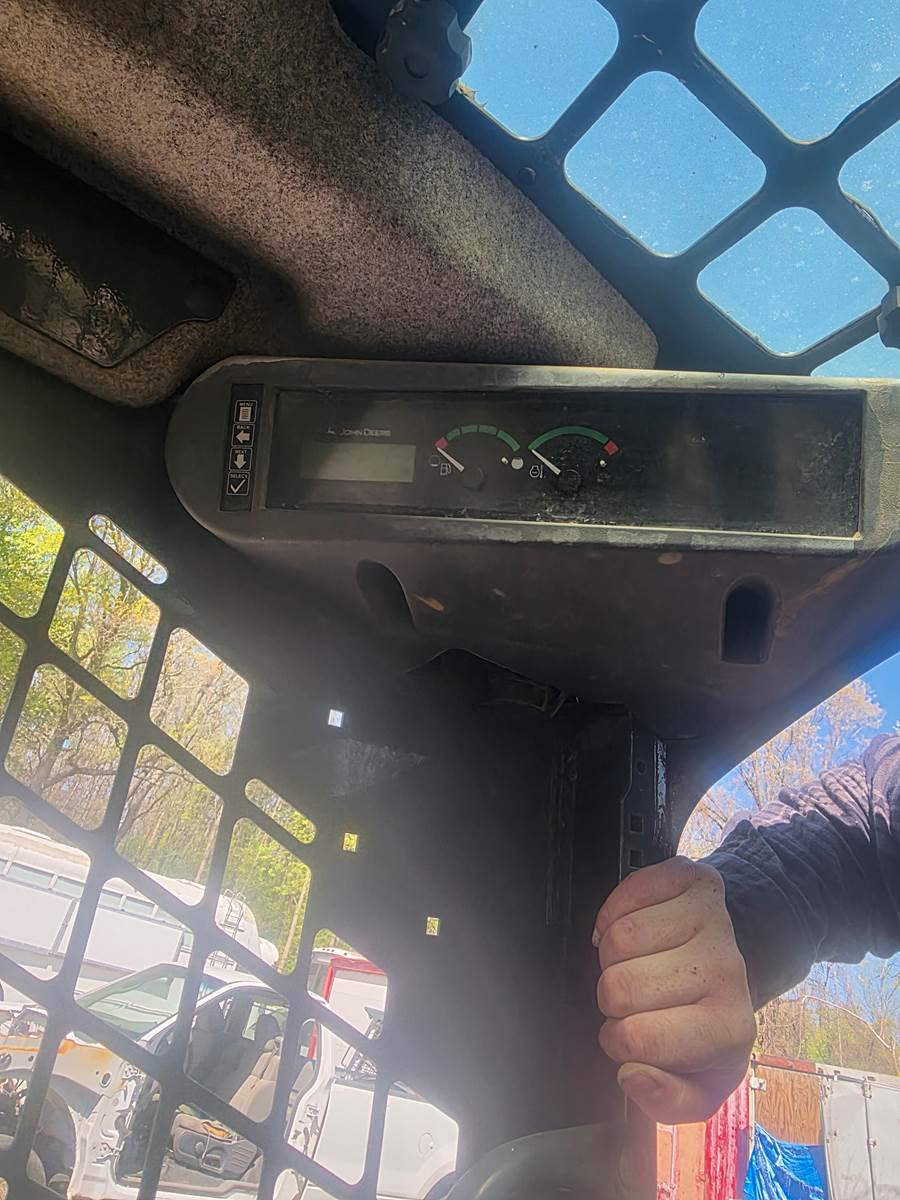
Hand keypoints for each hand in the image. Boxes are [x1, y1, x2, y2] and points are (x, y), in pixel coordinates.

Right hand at [594, 857, 755, 1124]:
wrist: (724, 967)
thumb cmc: (701, 1027)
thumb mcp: (696, 1084)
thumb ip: (665, 1101)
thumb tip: (632, 1075)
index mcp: (728, 1029)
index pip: (636, 1038)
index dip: (619, 1041)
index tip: (633, 1036)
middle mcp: (726, 969)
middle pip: (618, 984)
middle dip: (612, 996)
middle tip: (635, 999)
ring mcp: (712, 918)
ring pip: (617, 937)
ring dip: (612, 954)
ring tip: (635, 964)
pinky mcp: (693, 877)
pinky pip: (627, 890)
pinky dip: (614, 912)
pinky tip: (632, 930)